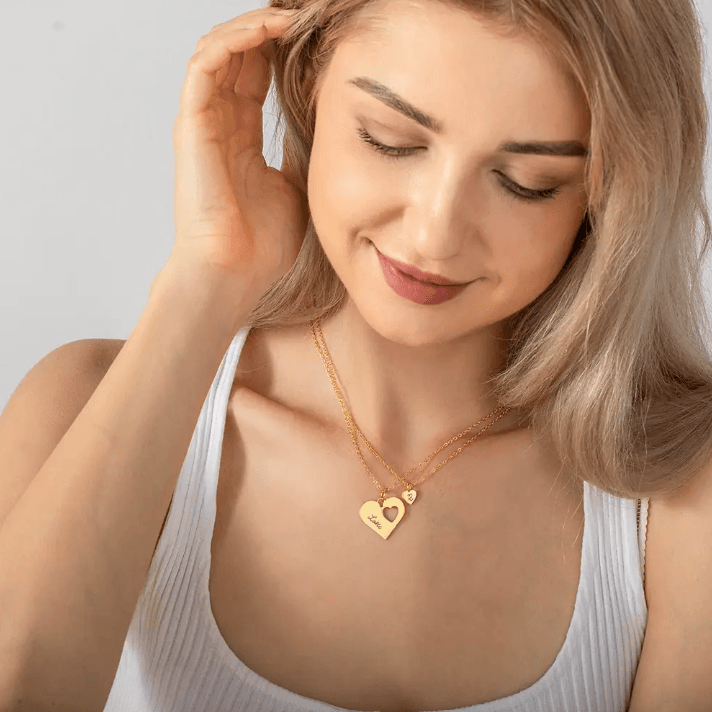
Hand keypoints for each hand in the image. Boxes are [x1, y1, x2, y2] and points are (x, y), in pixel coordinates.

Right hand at [169, 7, 308, 300]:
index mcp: (242, 135)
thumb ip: (302, 148)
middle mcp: (220, 122)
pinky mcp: (192, 125)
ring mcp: (203, 122)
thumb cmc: (263, 244)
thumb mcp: (297, 186)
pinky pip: (207, 64)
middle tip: (309, 11)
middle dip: (272, 25)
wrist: (236, 274)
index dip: (284, 45)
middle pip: (240, 53)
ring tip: (293, 13)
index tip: (319, 32)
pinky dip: (236, 38)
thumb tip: (327, 121)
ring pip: (221, 48)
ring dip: (256, 24)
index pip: (259, 72)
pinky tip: (270, 28)